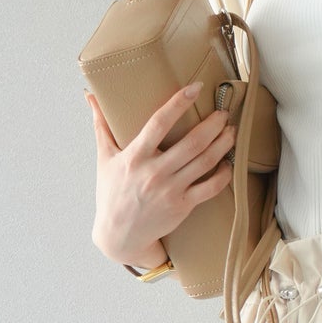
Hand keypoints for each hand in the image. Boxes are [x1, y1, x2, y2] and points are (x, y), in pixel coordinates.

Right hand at [85, 82, 234, 266]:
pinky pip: (211, 188)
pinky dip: (224, 174)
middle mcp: (154, 172)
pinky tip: (228, 162)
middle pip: (192, 142)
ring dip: (223, 143)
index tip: (194, 87)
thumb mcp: (104, 158)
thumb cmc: (112, 193)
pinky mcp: (183, 205)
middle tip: (224, 112)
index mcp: (134, 157)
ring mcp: (170, 190)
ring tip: (231, 130)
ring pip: (205, 162)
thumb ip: (100, 124)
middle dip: (213, 124)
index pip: (159, 123)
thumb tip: (90, 95)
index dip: (178, 103)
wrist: (120, 235)